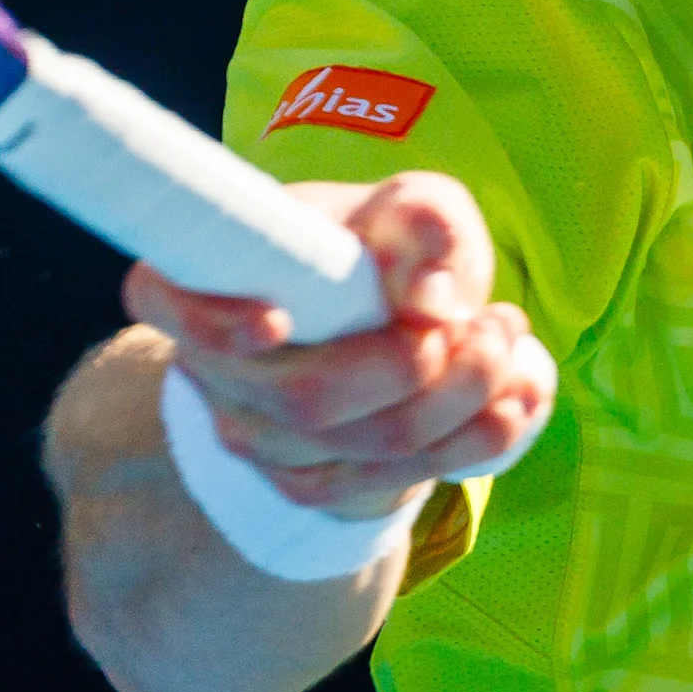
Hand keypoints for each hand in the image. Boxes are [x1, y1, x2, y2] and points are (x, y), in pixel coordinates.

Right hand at [124, 173, 556, 519]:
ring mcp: (264, 443)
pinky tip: (522, 395)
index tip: (276, 320)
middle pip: (309, 398)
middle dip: (421, 366)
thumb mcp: (405, 205)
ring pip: (369, 446)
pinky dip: (478, 441)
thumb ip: (422, 221)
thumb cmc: (374, 246)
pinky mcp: (320, 486)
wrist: (377, 316)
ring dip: (466, 401)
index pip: (169, 305)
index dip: (215, 321)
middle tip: (495, 318)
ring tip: (514, 342)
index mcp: (199, 283)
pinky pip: (401, 480)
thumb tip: (430, 300)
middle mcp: (216, 374)